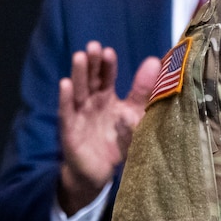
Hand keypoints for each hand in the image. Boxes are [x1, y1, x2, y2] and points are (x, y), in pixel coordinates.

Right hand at [56, 41, 161, 214]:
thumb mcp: (135, 116)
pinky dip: (65, 99)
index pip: (106, 76)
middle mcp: (91, 102)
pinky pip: (67, 113)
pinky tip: (64, 84)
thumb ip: (144, 91)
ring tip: (80, 56)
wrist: (99, 174)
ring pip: (78, 91)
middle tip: (94, 46)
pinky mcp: (70, 131)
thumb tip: (155, 61)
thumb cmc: (117, 142)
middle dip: (92, 63)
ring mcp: (79, 115)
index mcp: (106, 97)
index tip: (109, 52)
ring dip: (78, 74)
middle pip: (90, 79)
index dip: (107, 64)